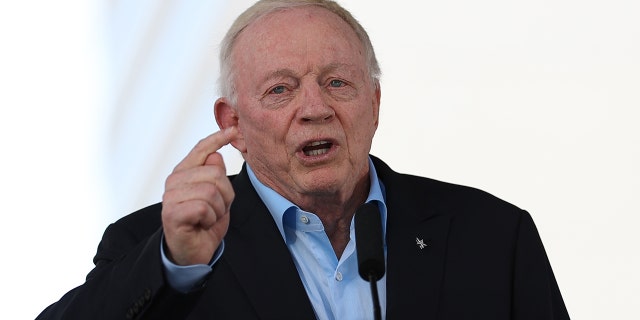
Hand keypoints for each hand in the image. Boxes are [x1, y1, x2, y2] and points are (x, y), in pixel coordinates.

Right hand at [161, 127, 237, 264]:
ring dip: (218, 209)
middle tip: (217, 209)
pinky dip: (210, 219)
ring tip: (209, 218)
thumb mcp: (218, 195)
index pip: (201, 149)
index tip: (234, 130)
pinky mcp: (172, 213)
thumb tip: (216, 155)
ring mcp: (170, 197)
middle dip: (225, 195)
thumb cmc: (205, 222)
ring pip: (211, 191)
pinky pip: (204, 207)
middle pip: (214, 174)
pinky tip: (202, 224)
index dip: (217, 138)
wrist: (193, 252)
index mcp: (184, 172)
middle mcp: (174, 181)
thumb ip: (215, 174)